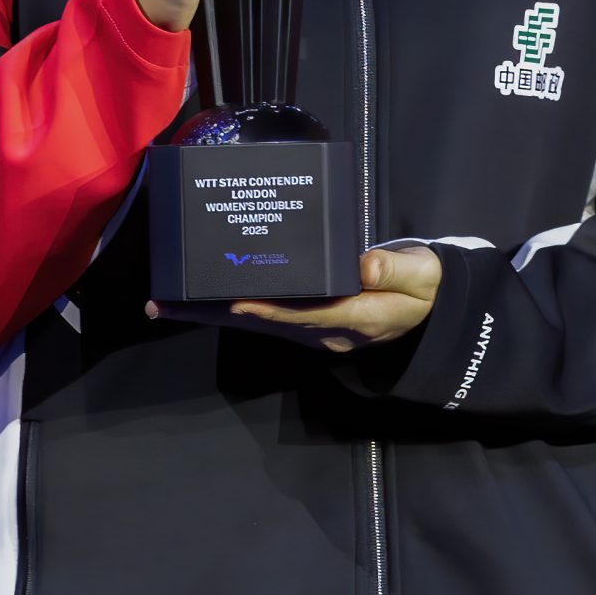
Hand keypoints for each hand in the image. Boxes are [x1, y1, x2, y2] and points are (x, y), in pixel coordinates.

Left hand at [144, 245, 443, 353]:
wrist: (430, 308)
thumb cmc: (424, 287)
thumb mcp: (423, 275)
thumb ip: (397, 269)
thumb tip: (365, 263)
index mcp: (352, 318)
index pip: (300, 315)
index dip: (264, 309)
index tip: (231, 302)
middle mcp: (323, 331)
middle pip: (260, 323)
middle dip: (212, 314)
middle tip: (165, 305)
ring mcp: (312, 330)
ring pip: (255, 322)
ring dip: (211, 313)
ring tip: (167, 303)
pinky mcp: (307, 321)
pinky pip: (263, 316)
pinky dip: (230, 308)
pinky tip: (204, 298)